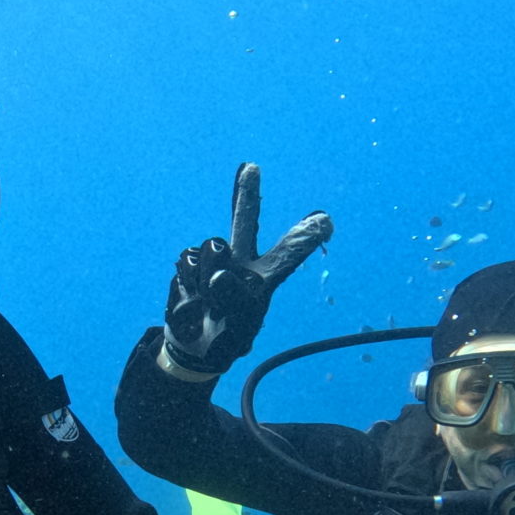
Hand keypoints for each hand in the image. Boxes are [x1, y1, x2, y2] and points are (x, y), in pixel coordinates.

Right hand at [161, 163, 332, 378]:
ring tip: (208, 299)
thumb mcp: (238, 324)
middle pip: (246, 223)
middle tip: (252, 167)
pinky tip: (191, 295)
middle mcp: (242, 262)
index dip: (305, 238)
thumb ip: (233, 297)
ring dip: (208, 275)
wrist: (193, 346)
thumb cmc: (227, 336)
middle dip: (247, 195)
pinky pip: (188, 260)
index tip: (325, 221)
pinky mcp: (191, 264)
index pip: (288, 255)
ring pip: (213, 249)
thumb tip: (218, 273)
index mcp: (264, 278)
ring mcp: (214, 262)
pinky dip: (188, 279)